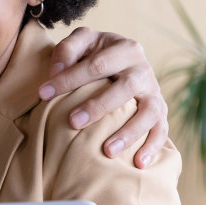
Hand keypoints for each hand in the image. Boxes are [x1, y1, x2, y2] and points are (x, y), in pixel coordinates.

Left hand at [38, 27, 168, 167]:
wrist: (123, 60)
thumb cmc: (96, 53)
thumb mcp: (82, 41)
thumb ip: (68, 49)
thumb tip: (56, 71)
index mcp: (125, 49)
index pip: (97, 64)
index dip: (69, 79)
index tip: (43, 94)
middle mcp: (143, 69)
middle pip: (126, 87)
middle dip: (99, 106)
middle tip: (73, 122)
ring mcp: (154, 92)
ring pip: (149, 112)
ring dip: (130, 132)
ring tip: (108, 151)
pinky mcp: (160, 112)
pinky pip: (162, 130)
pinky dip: (153, 146)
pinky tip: (138, 163)